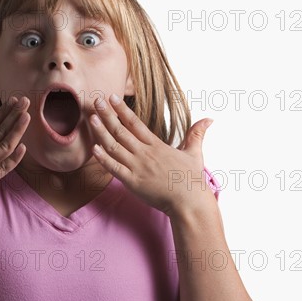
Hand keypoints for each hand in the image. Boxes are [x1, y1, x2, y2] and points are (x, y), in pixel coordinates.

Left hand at [89, 93, 214, 218]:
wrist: (189, 202)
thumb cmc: (191, 180)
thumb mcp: (194, 153)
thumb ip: (196, 134)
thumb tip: (209, 119)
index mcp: (156, 145)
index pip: (135, 123)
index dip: (122, 110)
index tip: (112, 98)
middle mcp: (145, 153)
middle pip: (121, 131)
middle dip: (107, 115)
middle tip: (96, 101)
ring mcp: (137, 167)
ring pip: (115, 147)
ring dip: (101, 132)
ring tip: (91, 118)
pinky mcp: (133, 182)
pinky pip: (114, 168)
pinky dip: (103, 158)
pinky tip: (94, 148)